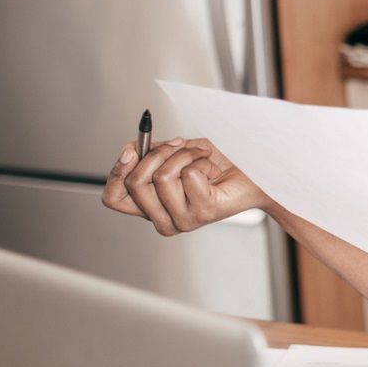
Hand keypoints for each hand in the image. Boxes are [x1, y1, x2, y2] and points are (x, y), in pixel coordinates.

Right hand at [101, 137, 272, 235]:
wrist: (254, 171)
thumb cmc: (219, 164)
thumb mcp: (176, 153)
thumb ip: (150, 154)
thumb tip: (129, 149)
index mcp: (151, 207)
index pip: (113, 199)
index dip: (116, 172)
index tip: (131, 149)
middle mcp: (163, 219)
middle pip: (134, 184)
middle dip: (156, 153)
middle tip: (180, 145)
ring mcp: (182, 220)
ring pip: (161, 176)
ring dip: (183, 155)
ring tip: (202, 158)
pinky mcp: (202, 213)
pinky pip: (187, 175)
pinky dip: (200, 161)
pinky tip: (213, 170)